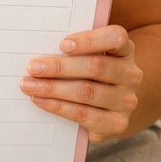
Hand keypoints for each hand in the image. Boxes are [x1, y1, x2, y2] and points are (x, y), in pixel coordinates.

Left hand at [19, 25, 142, 143]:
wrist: (107, 108)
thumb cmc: (88, 74)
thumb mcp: (86, 57)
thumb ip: (71, 50)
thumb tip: (37, 49)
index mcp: (124, 51)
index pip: (116, 38)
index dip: (90, 40)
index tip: (62, 45)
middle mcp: (131, 75)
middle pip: (96, 67)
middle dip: (60, 67)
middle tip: (33, 67)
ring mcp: (126, 101)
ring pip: (87, 92)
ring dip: (53, 88)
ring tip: (29, 85)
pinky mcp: (117, 123)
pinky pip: (83, 114)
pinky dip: (58, 106)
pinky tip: (40, 100)